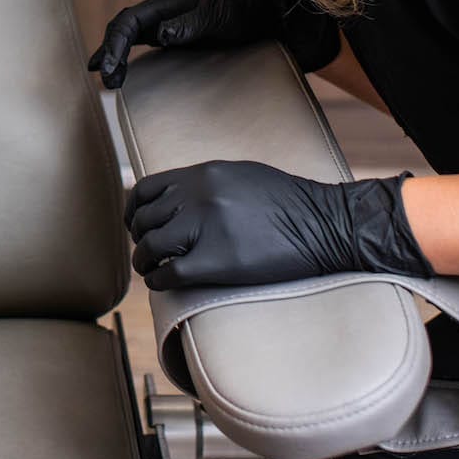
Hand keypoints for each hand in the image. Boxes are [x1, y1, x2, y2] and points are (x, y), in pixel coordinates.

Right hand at [91, 0, 340, 90]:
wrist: (285, 22)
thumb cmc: (256, 13)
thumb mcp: (223, 16)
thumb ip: (191, 25)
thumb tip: (159, 36)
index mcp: (172, 1)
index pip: (130, 20)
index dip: (113, 44)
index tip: (107, 70)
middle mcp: (169, 13)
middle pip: (127, 29)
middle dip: (111, 52)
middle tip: (105, 81)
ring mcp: (178, 27)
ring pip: (136, 39)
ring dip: (120, 57)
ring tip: (111, 81)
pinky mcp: (189, 42)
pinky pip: (154, 50)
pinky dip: (138, 62)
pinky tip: (134, 76)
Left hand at [124, 159, 431, 290]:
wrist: (325, 224)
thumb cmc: (288, 203)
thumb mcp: (239, 176)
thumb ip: (203, 184)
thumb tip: (175, 199)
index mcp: (202, 175)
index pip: (145, 190)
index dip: (134, 212)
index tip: (138, 226)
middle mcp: (198, 197)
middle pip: (144, 221)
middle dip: (139, 239)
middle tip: (146, 253)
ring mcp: (206, 228)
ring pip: (151, 246)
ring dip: (145, 262)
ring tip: (151, 271)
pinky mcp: (218, 261)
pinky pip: (170, 273)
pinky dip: (159, 281)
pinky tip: (165, 284)